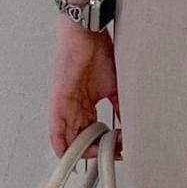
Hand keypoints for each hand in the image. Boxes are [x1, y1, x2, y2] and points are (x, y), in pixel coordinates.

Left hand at [49, 19, 120, 158]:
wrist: (87, 32)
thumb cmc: (98, 51)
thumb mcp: (115, 86)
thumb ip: (120, 107)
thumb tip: (130, 125)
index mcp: (87, 104)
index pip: (94, 134)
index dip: (107, 145)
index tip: (121, 148)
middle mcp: (74, 108)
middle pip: (82, 142)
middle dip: (98, 152)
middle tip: (114, 153)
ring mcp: (65, 107)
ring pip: (69, 141)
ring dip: (84, 152)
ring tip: (101, 155)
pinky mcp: (58, 102)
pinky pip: (56, 131)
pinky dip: (64, 146)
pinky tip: (71, 155)